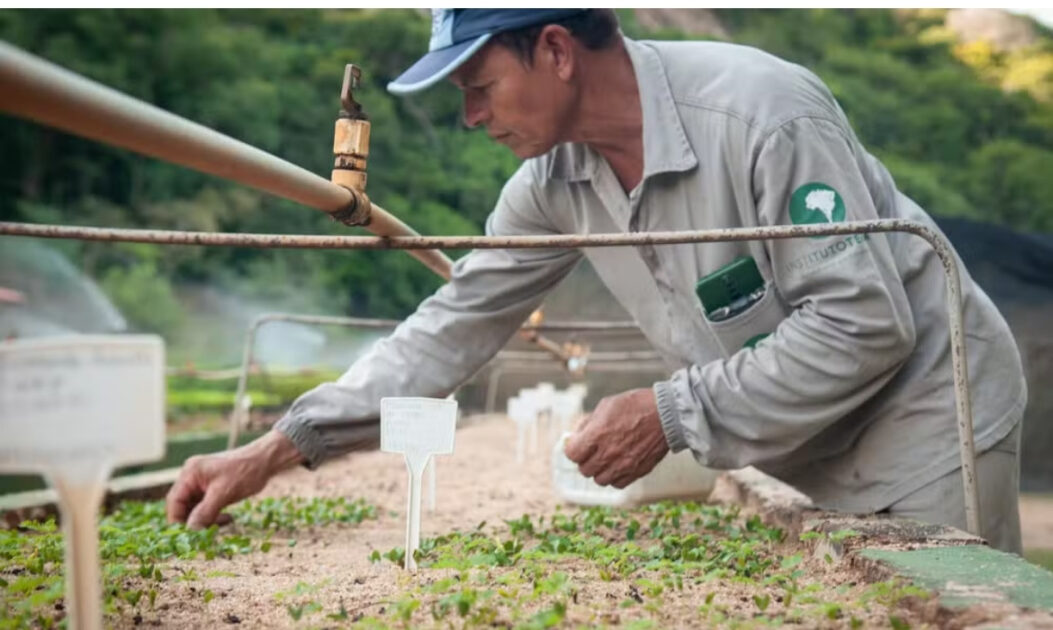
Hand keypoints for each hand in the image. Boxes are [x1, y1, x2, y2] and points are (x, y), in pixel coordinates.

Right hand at [165, 430, 302, 528]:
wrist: (266, 460)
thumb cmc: (246, 471)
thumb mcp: (224, 493)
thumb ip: (204, 512)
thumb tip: (189, 531)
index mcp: (190, 473)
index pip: (174, 501)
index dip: (177, 520)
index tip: (188, 535)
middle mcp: (192, 476)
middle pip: (183, 505)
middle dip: (194, 520)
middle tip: (210, 531)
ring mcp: (202, 482)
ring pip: (195, 508)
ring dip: (206, 519)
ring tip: (225, 521)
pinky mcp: (212, 487)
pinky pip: (205, 506)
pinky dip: (214, 514)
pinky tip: (228, 517)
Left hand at [563, 388, 668, 488]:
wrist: (666, 414)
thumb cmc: (636, 405)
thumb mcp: (606, 405)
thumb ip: (589, 423)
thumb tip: (577, 436)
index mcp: (597, 435)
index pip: (572, 454)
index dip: (573, 449)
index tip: (578, 444)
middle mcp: (608, 453)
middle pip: (584, 469)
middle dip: (586, 460)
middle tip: (593, 451)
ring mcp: (623, 465)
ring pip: (600, 480)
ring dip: (600, 470)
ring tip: (607, 459)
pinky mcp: (637, 472)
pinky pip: (618, 484)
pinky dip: (615, 477)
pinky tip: (618, 465)